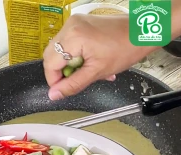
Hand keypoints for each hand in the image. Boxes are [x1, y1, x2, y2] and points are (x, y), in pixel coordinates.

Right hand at [42, 14, 157, 99]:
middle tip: (74, 80)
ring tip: (84, 70)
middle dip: (60, 72)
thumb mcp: (96, 72)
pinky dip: (74, 56)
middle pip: (51, 56)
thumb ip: (72, 85)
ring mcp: (74, 23)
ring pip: (58, 51)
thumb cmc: (126, 48)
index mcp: (73, 37)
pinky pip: (68, 44)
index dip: (54, 80)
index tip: (62, 89)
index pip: (50, 64)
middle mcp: (70, 26)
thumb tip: (54, 95)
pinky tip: (87, 62)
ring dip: (68, 65)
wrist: (142, 31)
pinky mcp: (79, 24)